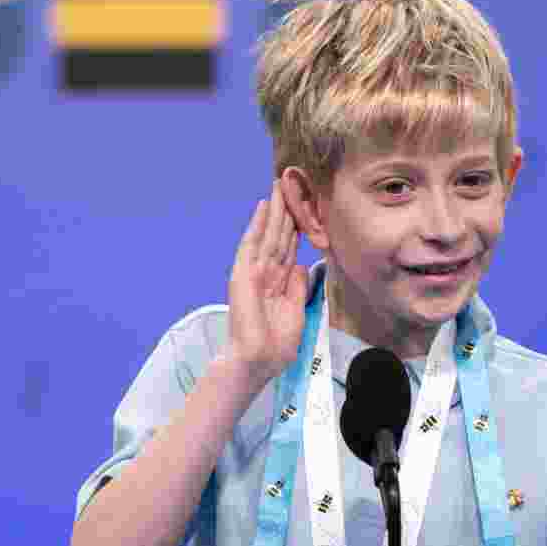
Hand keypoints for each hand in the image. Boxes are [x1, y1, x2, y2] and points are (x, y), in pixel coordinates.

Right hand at [225, 179, 308, 382]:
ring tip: (279, 184)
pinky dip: (258, 224)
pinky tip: (264, 205)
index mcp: (278, 284)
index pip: (288, 249)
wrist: (258, 361)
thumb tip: (299, 264)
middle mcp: (265, 273)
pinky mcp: (243, 273)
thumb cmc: (275, 346)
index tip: (303, 206)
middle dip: (285, 211)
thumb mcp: (295, 312)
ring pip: (267, 234)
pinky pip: (252, 243)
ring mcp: (253, 272)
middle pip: (278, 236)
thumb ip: (297, 287)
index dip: (296, 228)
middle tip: (291, 183)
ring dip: (274, 209)